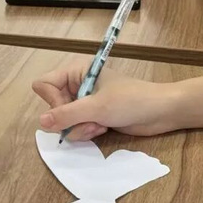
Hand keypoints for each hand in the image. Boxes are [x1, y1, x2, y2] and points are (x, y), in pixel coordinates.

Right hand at [32, 61, 180, 140]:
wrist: (161, 111)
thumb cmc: (131, 100)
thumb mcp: (97, 107)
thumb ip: (67, 115)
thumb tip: (41, 122)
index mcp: (76, 71)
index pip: (44, 85)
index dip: (52, 101)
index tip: (70, 109)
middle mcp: (77, 84)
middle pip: (53, 106)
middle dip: (71, 119)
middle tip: (91, 122)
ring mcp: (84, 102)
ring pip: (64, 121)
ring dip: (81, 128)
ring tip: (100, 125)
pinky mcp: (92, 116)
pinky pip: (76, 128)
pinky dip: (87, 131)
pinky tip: (103, 128)